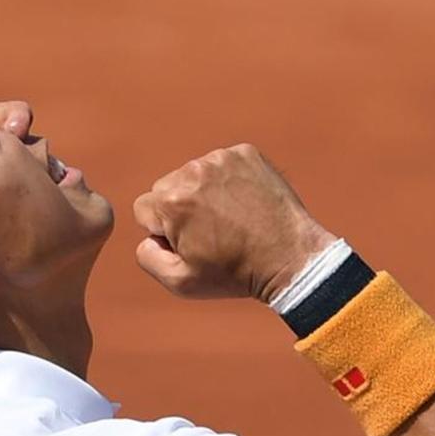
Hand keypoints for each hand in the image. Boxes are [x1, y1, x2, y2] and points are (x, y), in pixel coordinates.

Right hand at [132, 143, 336, 302]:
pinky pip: (220, 165)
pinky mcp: (245, 153)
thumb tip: (148, 235)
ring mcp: (221, 159)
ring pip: (193, 175)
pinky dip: (227, 182)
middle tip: (212, 233)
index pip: (144, 209)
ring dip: (204, 194)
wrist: (290, 258)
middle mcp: (193, 171)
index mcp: (171, 202)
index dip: (164, 232)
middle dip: (180, 209)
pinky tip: (244, 205)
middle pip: (166, 188)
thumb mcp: (179, 282)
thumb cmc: (234, 274)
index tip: (192, 244)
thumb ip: (147, 256)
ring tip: (231, 219)